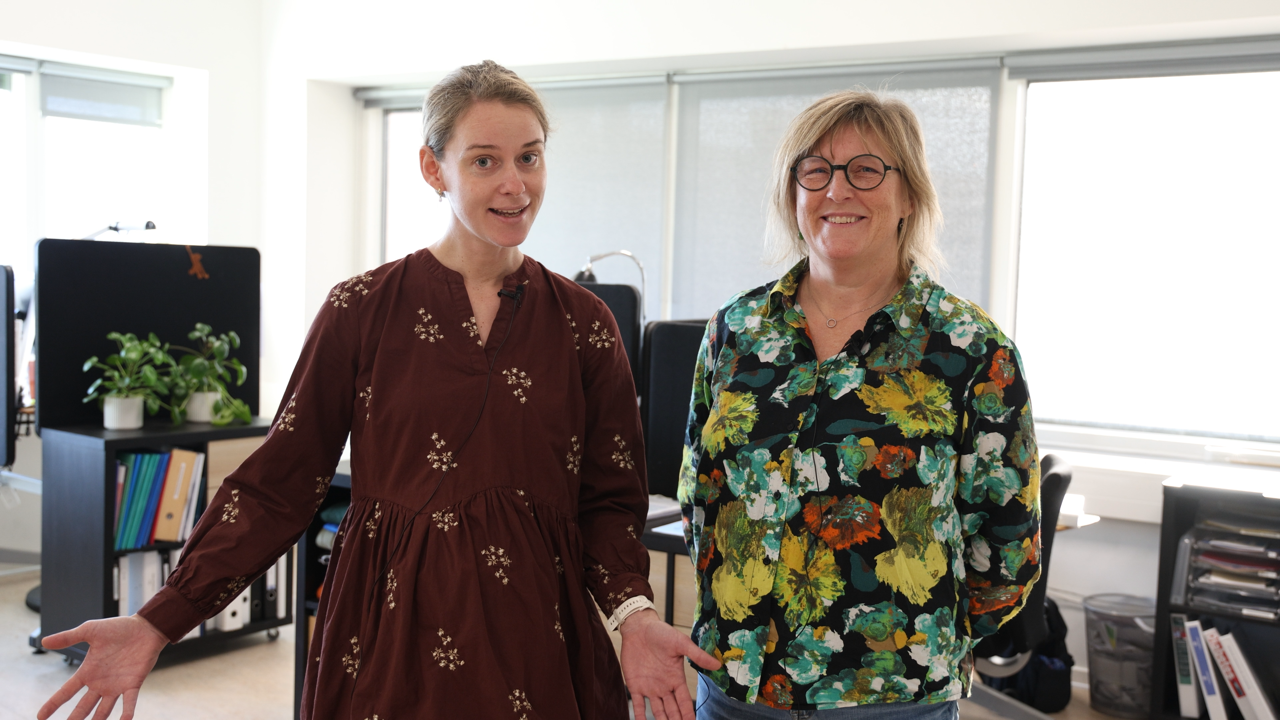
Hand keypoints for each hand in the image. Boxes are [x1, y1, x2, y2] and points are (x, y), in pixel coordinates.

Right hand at [38, 615, 168, 719]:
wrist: (145, 627)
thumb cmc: (119, 628)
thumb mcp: (90, 631)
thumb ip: (68, 637)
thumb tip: (44, 641)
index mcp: (88, 672)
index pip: (66, 692)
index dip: (53, 704)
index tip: (40, 717)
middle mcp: (100, 683)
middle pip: (83, 707)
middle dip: (75, 718)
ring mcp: (116, 686)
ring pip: (104, 710)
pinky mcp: (133, 684)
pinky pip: (129, 702)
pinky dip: (127, 712)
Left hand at [618, 609, 721, 719]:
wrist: (639, 627)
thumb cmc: (661, 633)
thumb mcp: (681, 643)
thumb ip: (697, 655)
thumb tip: (718, 665)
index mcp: (676, 679)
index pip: (684, 702)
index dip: (688, 715)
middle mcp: (664, 687)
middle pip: (672, 711)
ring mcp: (649, 687)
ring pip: (657, 711)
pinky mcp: (634, 685)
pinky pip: (637, 705)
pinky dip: (639, 716)